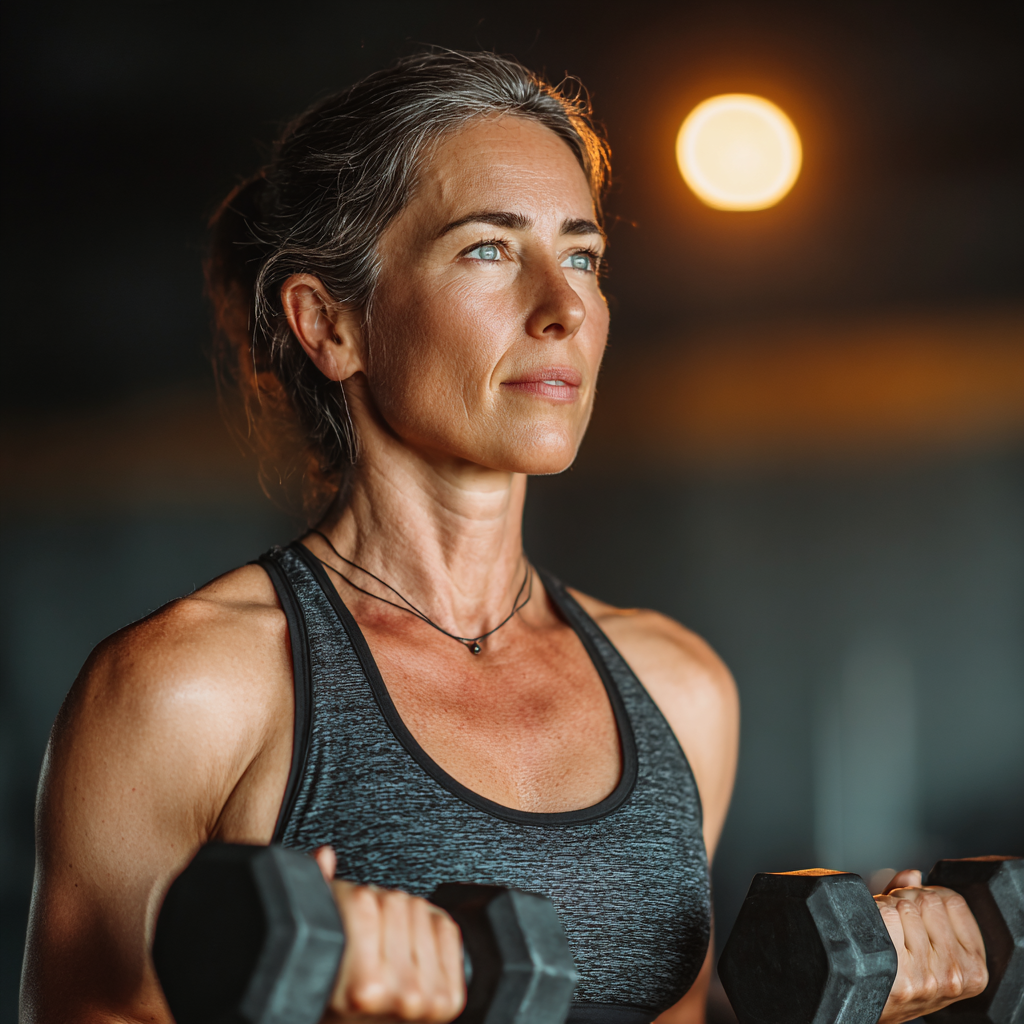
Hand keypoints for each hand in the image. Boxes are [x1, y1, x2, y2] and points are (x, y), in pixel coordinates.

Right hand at [313, 846, 465, 1022]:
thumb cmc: (331, 1000)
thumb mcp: (316, 953)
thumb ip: (318, 895)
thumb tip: (324, 857)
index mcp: (364, 985)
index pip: (365, 901)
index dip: (350, 900)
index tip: (345, 917)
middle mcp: (401, 994)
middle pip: (396, 901)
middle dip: (378, 908)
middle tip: (366, 936)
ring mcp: (429, 997)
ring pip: (421, 909)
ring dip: (402, 918)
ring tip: (385, 945)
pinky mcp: (449, 998)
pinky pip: (446, 928)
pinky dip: (429, 928)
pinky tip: (409, 948)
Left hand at [874, 869, 987, 1022]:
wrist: (869, 1007)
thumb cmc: (899, 973)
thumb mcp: (924, 945)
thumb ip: (919, 904)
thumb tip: (912, 874)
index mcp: (974, 969)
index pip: (953, 900)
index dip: (926, 893)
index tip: (915, 906)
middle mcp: (955, 975)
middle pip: (926, 898)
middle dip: (903, 898)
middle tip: (893, 918)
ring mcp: (928, 978)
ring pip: (903, 905)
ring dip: (885, 907)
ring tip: (882, 930)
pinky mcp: (899, 978)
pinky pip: (885, 915)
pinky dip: (872, 913)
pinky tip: (871, 934)